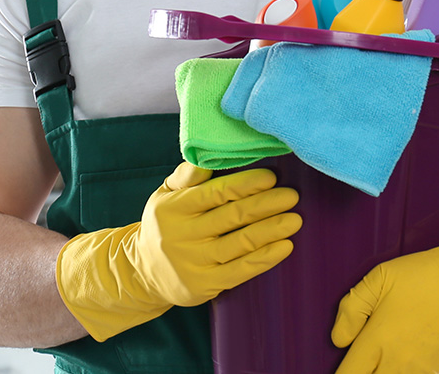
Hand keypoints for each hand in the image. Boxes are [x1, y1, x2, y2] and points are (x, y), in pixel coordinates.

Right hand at [57, 162, 299, 340]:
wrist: (143, 273)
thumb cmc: (165, 224)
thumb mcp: (166, 196)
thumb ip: (187, 176)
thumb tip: (207, 152)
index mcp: (174, 207)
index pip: (215, 193)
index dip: (245, 184)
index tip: (271, 177)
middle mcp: (183, 235)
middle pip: (232, 217)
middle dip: (265, 205)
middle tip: (292, 196)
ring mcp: (194, 262)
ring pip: (240, 243)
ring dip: (271, 230)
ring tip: (295, 219)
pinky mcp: (205, 285)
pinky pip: (241, 270)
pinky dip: (266, 258)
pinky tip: (285, 246)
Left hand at [331, 193, 438, 373]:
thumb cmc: (429, 275)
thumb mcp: (381, 277)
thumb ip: (352, 308)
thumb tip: (339, 339)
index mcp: (378, 341)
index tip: (341, 367)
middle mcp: (397, 362)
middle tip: (359, 365)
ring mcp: (419, 370)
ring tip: (378, 363)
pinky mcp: (437, 370)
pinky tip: (396, 364)